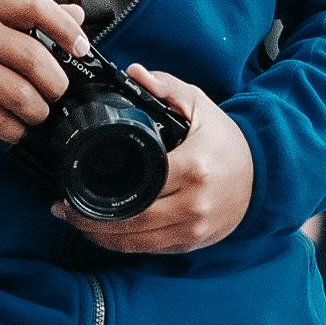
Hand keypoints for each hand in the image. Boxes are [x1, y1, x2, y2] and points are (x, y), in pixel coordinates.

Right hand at [0, 0, 85, 142]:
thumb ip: (29, 18)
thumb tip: (76, 13)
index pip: (35, 7)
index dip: (66, 28)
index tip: (80, 48)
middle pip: (34, 59)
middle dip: (55, 85)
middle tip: (54, 94)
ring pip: (20, 94)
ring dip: (36, 112)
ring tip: (33, 113)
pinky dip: (13, 129)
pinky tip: (11, 126)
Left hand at [60, 68, 250, 255]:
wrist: (262, 176)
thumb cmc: (226, 141)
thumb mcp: (200, 106)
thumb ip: (166, 88)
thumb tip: (135, 73)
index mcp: (194, 167)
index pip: (137, 186)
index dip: (98, 192)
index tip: (71, 187)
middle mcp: (194, 203)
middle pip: (130, 220)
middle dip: (90, 219)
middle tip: (63, 208)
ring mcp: (193, 228)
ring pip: (136, 243)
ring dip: (101, 237)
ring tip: (75, 221)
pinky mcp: (192, 244)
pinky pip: (149, 251)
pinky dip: (123, 245)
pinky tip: (103, 234)